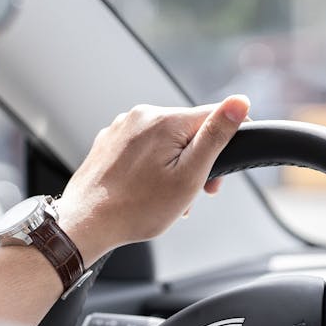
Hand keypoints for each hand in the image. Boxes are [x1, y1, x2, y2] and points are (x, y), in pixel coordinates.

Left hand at [54, 95, 250, 264]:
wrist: (86, 223)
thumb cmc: (137, 208)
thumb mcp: (189, 175)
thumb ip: (216, 136)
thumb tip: (239, 102)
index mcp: (165, 120)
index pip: (213, 115)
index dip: (228, 140)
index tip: (223, 170)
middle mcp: (141, 116)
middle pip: (188, 130)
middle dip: (198, 160)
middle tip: (196, 194)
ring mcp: (122, 128)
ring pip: (165, 141)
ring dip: (175, 166)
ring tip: (168, 198)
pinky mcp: (110, 142)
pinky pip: (143, 148)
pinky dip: (152, 167)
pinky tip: (147, 191)